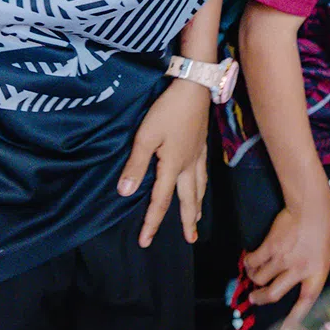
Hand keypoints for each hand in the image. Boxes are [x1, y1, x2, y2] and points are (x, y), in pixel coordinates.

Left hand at [118, 78, 209, 246]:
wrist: (194, 87)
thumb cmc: (168, 111)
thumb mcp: (145, 136)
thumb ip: (136, 165)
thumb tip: (125, 193)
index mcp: (173, 166)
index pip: (160, 201)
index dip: (152, 222)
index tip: (145, 241)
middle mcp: (188, 165)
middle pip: (189, 199)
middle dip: (189, 221)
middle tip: (191, 239)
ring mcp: (198, 154)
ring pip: (200, 187)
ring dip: (198, 205)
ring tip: (198, 218)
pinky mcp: (203, 144)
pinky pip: (203, 173)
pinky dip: (203, 186)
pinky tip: (201, 184)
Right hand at [245, 203, 329, 322]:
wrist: (310, 202)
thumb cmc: (328, 219)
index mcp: (317, 271)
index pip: (306, 301)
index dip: (295, 317)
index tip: (285, 328)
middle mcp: (297, 269)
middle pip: (273, 294)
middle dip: (261, 299)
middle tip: (256, 298)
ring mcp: (281, 259)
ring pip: (260, 278)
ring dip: (254, 280)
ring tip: (253, 278)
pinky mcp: (269, 246)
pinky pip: (253, 261)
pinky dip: (248, 263)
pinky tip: (248, 261)